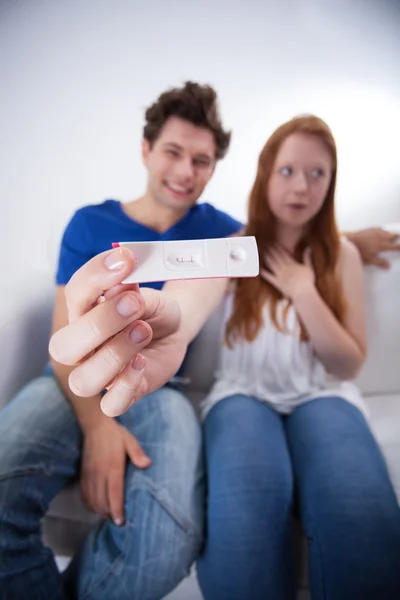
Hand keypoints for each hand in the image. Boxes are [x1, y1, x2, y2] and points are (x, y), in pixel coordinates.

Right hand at [49, 247, 186, 416]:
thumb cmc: (151, 309)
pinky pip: (111, 405)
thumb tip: (119, 283)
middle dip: (99, 324)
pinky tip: (142, 362)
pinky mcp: (123, 393)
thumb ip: (131, 289)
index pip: (74, 295)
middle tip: (134, 303)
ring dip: (113, 355)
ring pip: (83, 381)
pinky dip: (126, 386)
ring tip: (142, 331)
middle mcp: (83, 347)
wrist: (172, 328)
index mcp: (82, 314)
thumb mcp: (147, 293)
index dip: (96, 276)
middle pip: (63, 347)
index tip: (125, 260)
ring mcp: (101, 373)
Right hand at [81, 417, 150, 524]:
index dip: (116, 510)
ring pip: (92, 500)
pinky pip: (84, 495)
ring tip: (110, 516)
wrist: (94, 426)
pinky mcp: (83, 474)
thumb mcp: (130, 441)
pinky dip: (90, 505)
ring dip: (99, 512)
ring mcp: (89, 475)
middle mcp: (99, 473)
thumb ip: (138, 453)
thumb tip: (147, 464)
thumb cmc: (115, 435)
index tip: (120, 522)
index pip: (114, 493)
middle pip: (102, 501)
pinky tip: (97, 508)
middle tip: (119, 521)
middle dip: (109, 515)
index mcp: (112, 467)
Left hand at [260, 246, 314, 299]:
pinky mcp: (277, 282)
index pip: (283, 254)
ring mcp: (280, 275)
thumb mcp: (309, 267)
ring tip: (263, 253)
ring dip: (267, 258)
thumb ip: (307, 257)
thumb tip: (309, 247)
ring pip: (271, 264)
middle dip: (271, 251)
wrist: (303, 293)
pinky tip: (259, 269)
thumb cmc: (308, 281)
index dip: (278, 248)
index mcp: (292, 264)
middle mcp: (284, 268)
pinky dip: (264, 272)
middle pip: (276, 257)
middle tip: (266, 245)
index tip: (273, 243)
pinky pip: (268, 276)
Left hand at [347, 227, 399, 268]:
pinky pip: (379, 228)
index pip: (395, 246)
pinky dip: (383, 230)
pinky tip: (382, 230)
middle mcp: (381, 237)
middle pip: (393, 235)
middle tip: (399, 238)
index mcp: (382, 245)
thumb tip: (388, 266)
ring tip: (393, 235)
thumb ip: (379, 262)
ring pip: (387, 231)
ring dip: (391, 233)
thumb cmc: (358, 250)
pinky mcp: (370, 229)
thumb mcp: (369, 260)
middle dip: (398, 237)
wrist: (349, 240)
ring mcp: (376, 232)